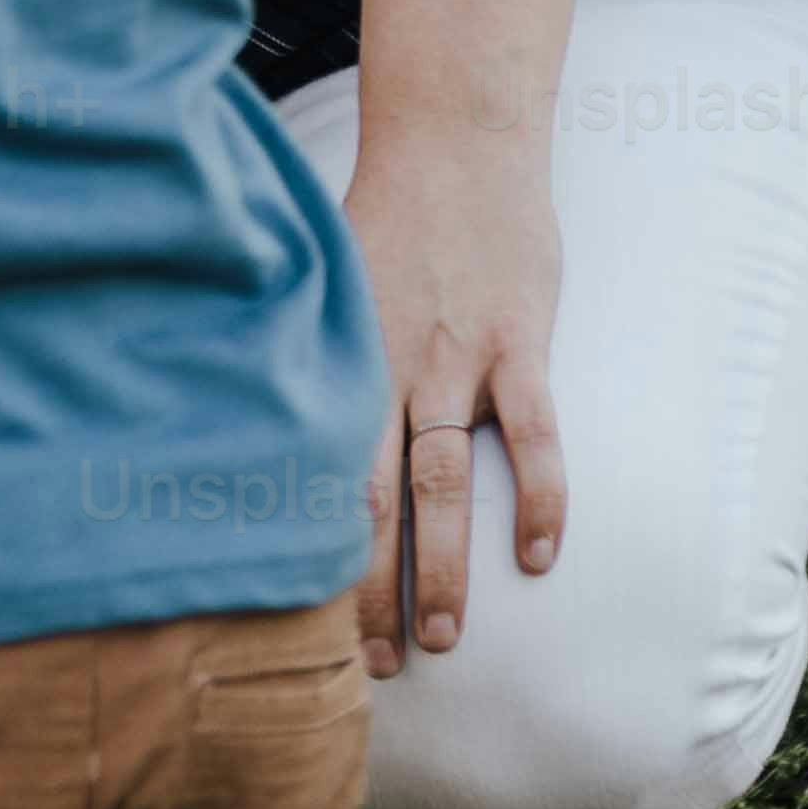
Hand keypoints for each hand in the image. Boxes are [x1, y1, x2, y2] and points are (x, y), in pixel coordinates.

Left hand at [348, 122, 568, 674]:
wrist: (453, 142)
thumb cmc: (386, 218)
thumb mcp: (325, 286)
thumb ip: (307, 356)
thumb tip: (267, 421)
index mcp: (333, 365)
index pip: (308, 480)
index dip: (305, 555)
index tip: (296, 624)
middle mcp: (385, 371)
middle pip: (368, 503)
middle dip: (366, 590)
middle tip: (369, 667)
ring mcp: (455, 359)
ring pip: (441, 484)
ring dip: (441, 568)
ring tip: (437, 642)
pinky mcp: (516, 343)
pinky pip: (531, 435)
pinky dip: (538, 499)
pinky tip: (540, 558)